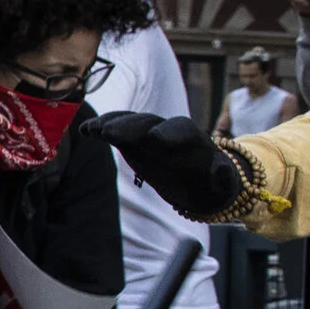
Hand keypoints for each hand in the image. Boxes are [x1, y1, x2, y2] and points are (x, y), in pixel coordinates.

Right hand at [78, 111, 247, 221]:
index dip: (169, 133)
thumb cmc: (212, 183)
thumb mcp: (222, 184)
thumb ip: (223, 178)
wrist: (200, 179)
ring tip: (92, 129)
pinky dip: (103, 128)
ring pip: (131, 124)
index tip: (156, 139)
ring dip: (112, 124)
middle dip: (132, 126)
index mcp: (193, 141)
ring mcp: (150, 134)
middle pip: (150, 123)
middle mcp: (170, 132)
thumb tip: (223, 172)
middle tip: (111, 133)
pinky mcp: (134, 141)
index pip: (182, 130)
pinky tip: (86, 130)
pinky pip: (118, 131)